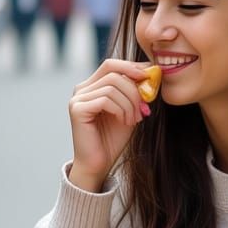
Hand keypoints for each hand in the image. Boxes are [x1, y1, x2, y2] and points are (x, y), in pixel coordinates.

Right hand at [68, 59, 154, 191]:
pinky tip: (125, 122)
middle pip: (113, 72)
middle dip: (134, 88)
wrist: (99, 164)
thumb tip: (149, 70)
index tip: (150, 77)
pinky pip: (106, 99)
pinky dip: (121, 110)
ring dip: (130, 103)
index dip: (132, 67)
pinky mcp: (77, 109)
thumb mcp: (129, 109)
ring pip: (112, 86)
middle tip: (144, 107)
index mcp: (92, 86)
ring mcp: (77, 98)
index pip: (111, 64)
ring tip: (134, 119)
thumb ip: (134, 91)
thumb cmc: (113, 138)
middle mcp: (81, 89)